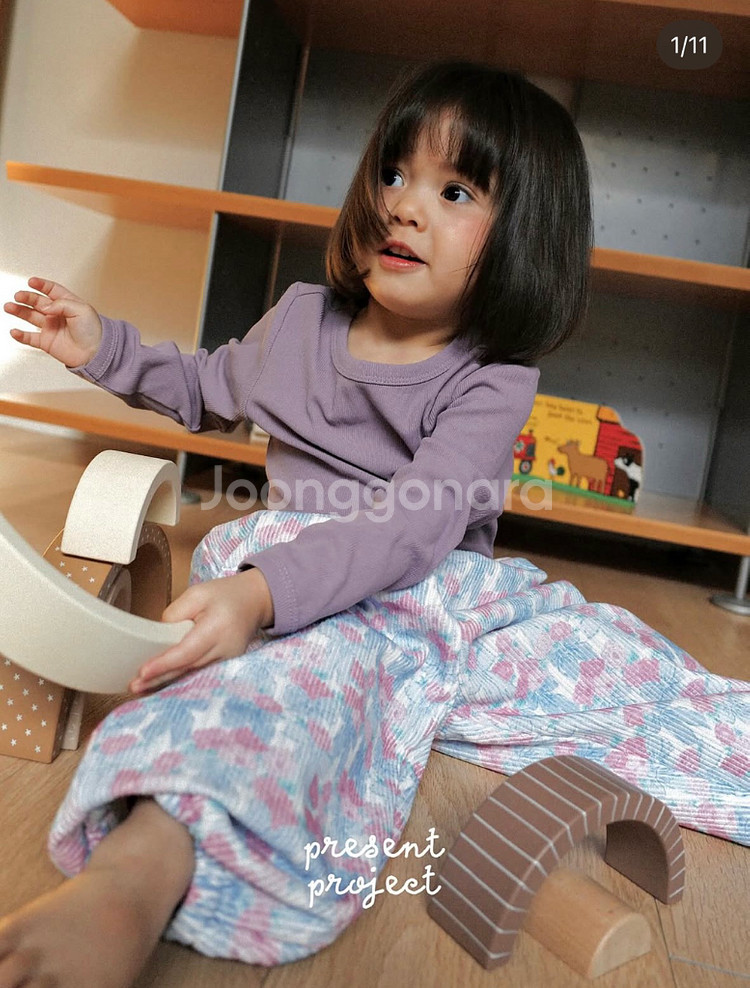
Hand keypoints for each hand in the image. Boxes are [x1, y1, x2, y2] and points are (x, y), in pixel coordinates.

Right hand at [4, 277, 102, 366]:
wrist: (96, 353)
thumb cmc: (95, 332)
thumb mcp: (82, 310)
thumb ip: (61, 304)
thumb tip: (45, 306)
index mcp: (68, 304)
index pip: (52, 290)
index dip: (42, 285)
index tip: (32, 281)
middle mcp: (57, 315)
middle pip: (38, 302)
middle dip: (27, 297)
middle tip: (18, 295)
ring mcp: (51, 328)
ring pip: (30, 317)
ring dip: (19, 311)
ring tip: (9, 307)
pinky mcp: (46, 342)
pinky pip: (30, 338)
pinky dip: (21, 335)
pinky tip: (14, 331)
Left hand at [129, 568, 273, 693]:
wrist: (256, 601)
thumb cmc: (226, 594)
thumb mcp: (197, 594)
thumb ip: (175, 614)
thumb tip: (158, 636)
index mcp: (218, 627)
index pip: (187, 651)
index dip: (164, 663)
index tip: (143, 671)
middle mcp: (225, 649)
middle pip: (187, 668)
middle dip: (159, 678)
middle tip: (134, 686)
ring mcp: (228, 660)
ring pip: (192, 674)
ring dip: (165, 682)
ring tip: (140, 688)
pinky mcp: (226, 665)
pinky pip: (199, 673)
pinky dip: (179, 679)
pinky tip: (159, 684)